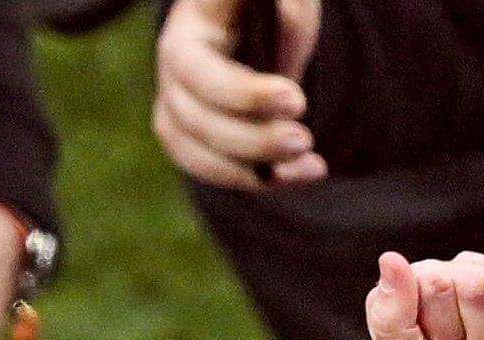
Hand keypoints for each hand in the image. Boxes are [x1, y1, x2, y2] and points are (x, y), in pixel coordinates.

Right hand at [153, 0, 323, 187]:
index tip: (297, 101)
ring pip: (195, 153)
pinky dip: (255, 179)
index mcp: (190, 26)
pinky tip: (299, 175)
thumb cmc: (275, 3)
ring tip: (310, 166)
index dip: (242, 94)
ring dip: (251, 171)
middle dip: (251, 140)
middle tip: (305, 140)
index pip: (199, 71)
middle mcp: (173, 68)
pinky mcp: (189, 135)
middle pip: (195, 119)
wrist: (260, 21)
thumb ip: (289, 10)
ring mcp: (174, 105)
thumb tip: (292, 17)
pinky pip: (211, 169)